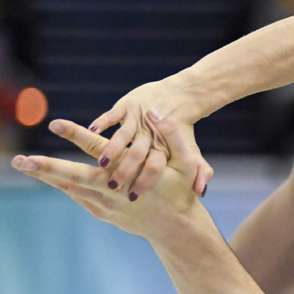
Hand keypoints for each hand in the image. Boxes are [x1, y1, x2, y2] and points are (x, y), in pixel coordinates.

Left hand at [13, 113, 204, 243]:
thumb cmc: (182, 193)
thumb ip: (172, 135)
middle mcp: (112, 192)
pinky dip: (62, 185)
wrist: (177, 230)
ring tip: (22, 165)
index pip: (97, 150)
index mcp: (129, 174)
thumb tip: (156, 112)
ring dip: (46, 176)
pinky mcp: (103, 213)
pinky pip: (78, 196)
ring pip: (70, 188)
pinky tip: (48, 178)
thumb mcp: (187, 162)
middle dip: (44, 167)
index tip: (54, 123)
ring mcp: (105, 206)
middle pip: (72, 176)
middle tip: (19, 160)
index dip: (76, 135)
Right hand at [86, 77, 212, 197]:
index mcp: (164, 146)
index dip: (145, 182)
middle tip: (112, 186)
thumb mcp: (190, 150)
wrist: (179, 95)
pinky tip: (92, 132)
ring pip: (123, 135)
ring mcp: (138, 118)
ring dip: (111, 150)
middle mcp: (150, 133)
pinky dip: (102, 122)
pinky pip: (112, 114)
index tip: (134, 197)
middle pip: (137, 153)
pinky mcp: (126, 105)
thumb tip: (202, 192)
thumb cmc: (182, 130)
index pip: (155, 166)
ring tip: (101, 165)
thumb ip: (199, 171)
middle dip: (125, 171)